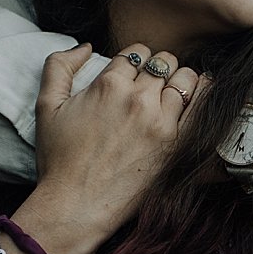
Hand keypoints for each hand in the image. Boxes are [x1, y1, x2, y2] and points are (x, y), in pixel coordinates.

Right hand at [24, 44, 201, 253]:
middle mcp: (138, 99)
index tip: (132, 73)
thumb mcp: (46, 107)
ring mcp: (161, 122)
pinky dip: (206, 93)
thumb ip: (59, 67)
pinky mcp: (177, 145)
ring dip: (179, 80)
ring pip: (185, 78)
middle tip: (151, 83)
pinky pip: (203, 107)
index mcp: (109, 85)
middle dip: (157, 68)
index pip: (136, 52)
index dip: (134, 59)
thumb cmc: (59, 160)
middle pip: (163, 62)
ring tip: (171, 92)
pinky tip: (203, 90)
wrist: (76, 206)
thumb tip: (85, 47)